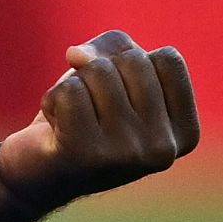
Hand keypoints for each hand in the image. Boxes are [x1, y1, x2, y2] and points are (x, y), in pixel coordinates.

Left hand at [0, 30, 199, 206]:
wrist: (38, 174)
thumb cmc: (84, 116)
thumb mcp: (115, 73)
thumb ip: (115, 47)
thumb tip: (78, 54)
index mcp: (184, 134)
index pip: (170, 59)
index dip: (133, 63)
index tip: (119, 96)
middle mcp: (163, 150)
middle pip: (134, 61)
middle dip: (101, 71)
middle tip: (90, 109)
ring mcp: (127, 155)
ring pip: (98, 70)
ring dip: (75, 85)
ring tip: (72, 118)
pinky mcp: (87, 155)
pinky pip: (70, 90)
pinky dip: (52, 99)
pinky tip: (55, 128)